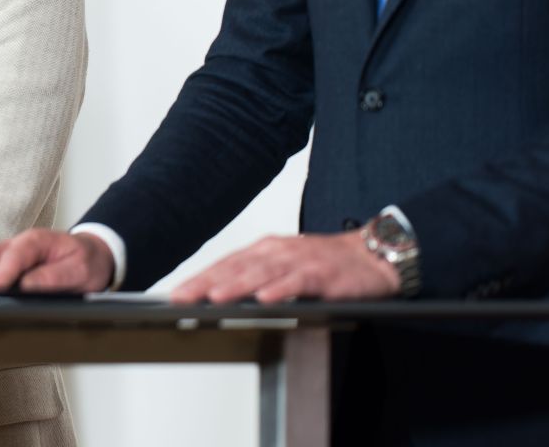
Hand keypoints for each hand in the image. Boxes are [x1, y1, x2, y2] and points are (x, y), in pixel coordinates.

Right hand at [0, 229, 115, 292]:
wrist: (92, 254)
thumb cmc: (85, 262)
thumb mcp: (79, 271)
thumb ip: (54, 277)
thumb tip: (28, 286)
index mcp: (37, 241)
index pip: (15, 256)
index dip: (2, 274)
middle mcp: (19, 244)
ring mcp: (9, 252)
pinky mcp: (5, 263)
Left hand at [169, 231, 399, 303]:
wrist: (372, 255)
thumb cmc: (325, 263)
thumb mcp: (285, 265)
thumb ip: (256, 276)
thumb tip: (221, 293)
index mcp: (265, 250)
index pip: (225, 264)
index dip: (199, 278)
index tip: (176, 294)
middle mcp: (277, 252)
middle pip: (236, 268)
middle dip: (206, 283)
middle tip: (181, 298)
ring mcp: (299, 262)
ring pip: (262, 273)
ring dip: (236, 285)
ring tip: (214, 298)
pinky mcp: (322, 274)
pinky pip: (298, 282)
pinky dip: (281, 290)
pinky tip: (265, 299)